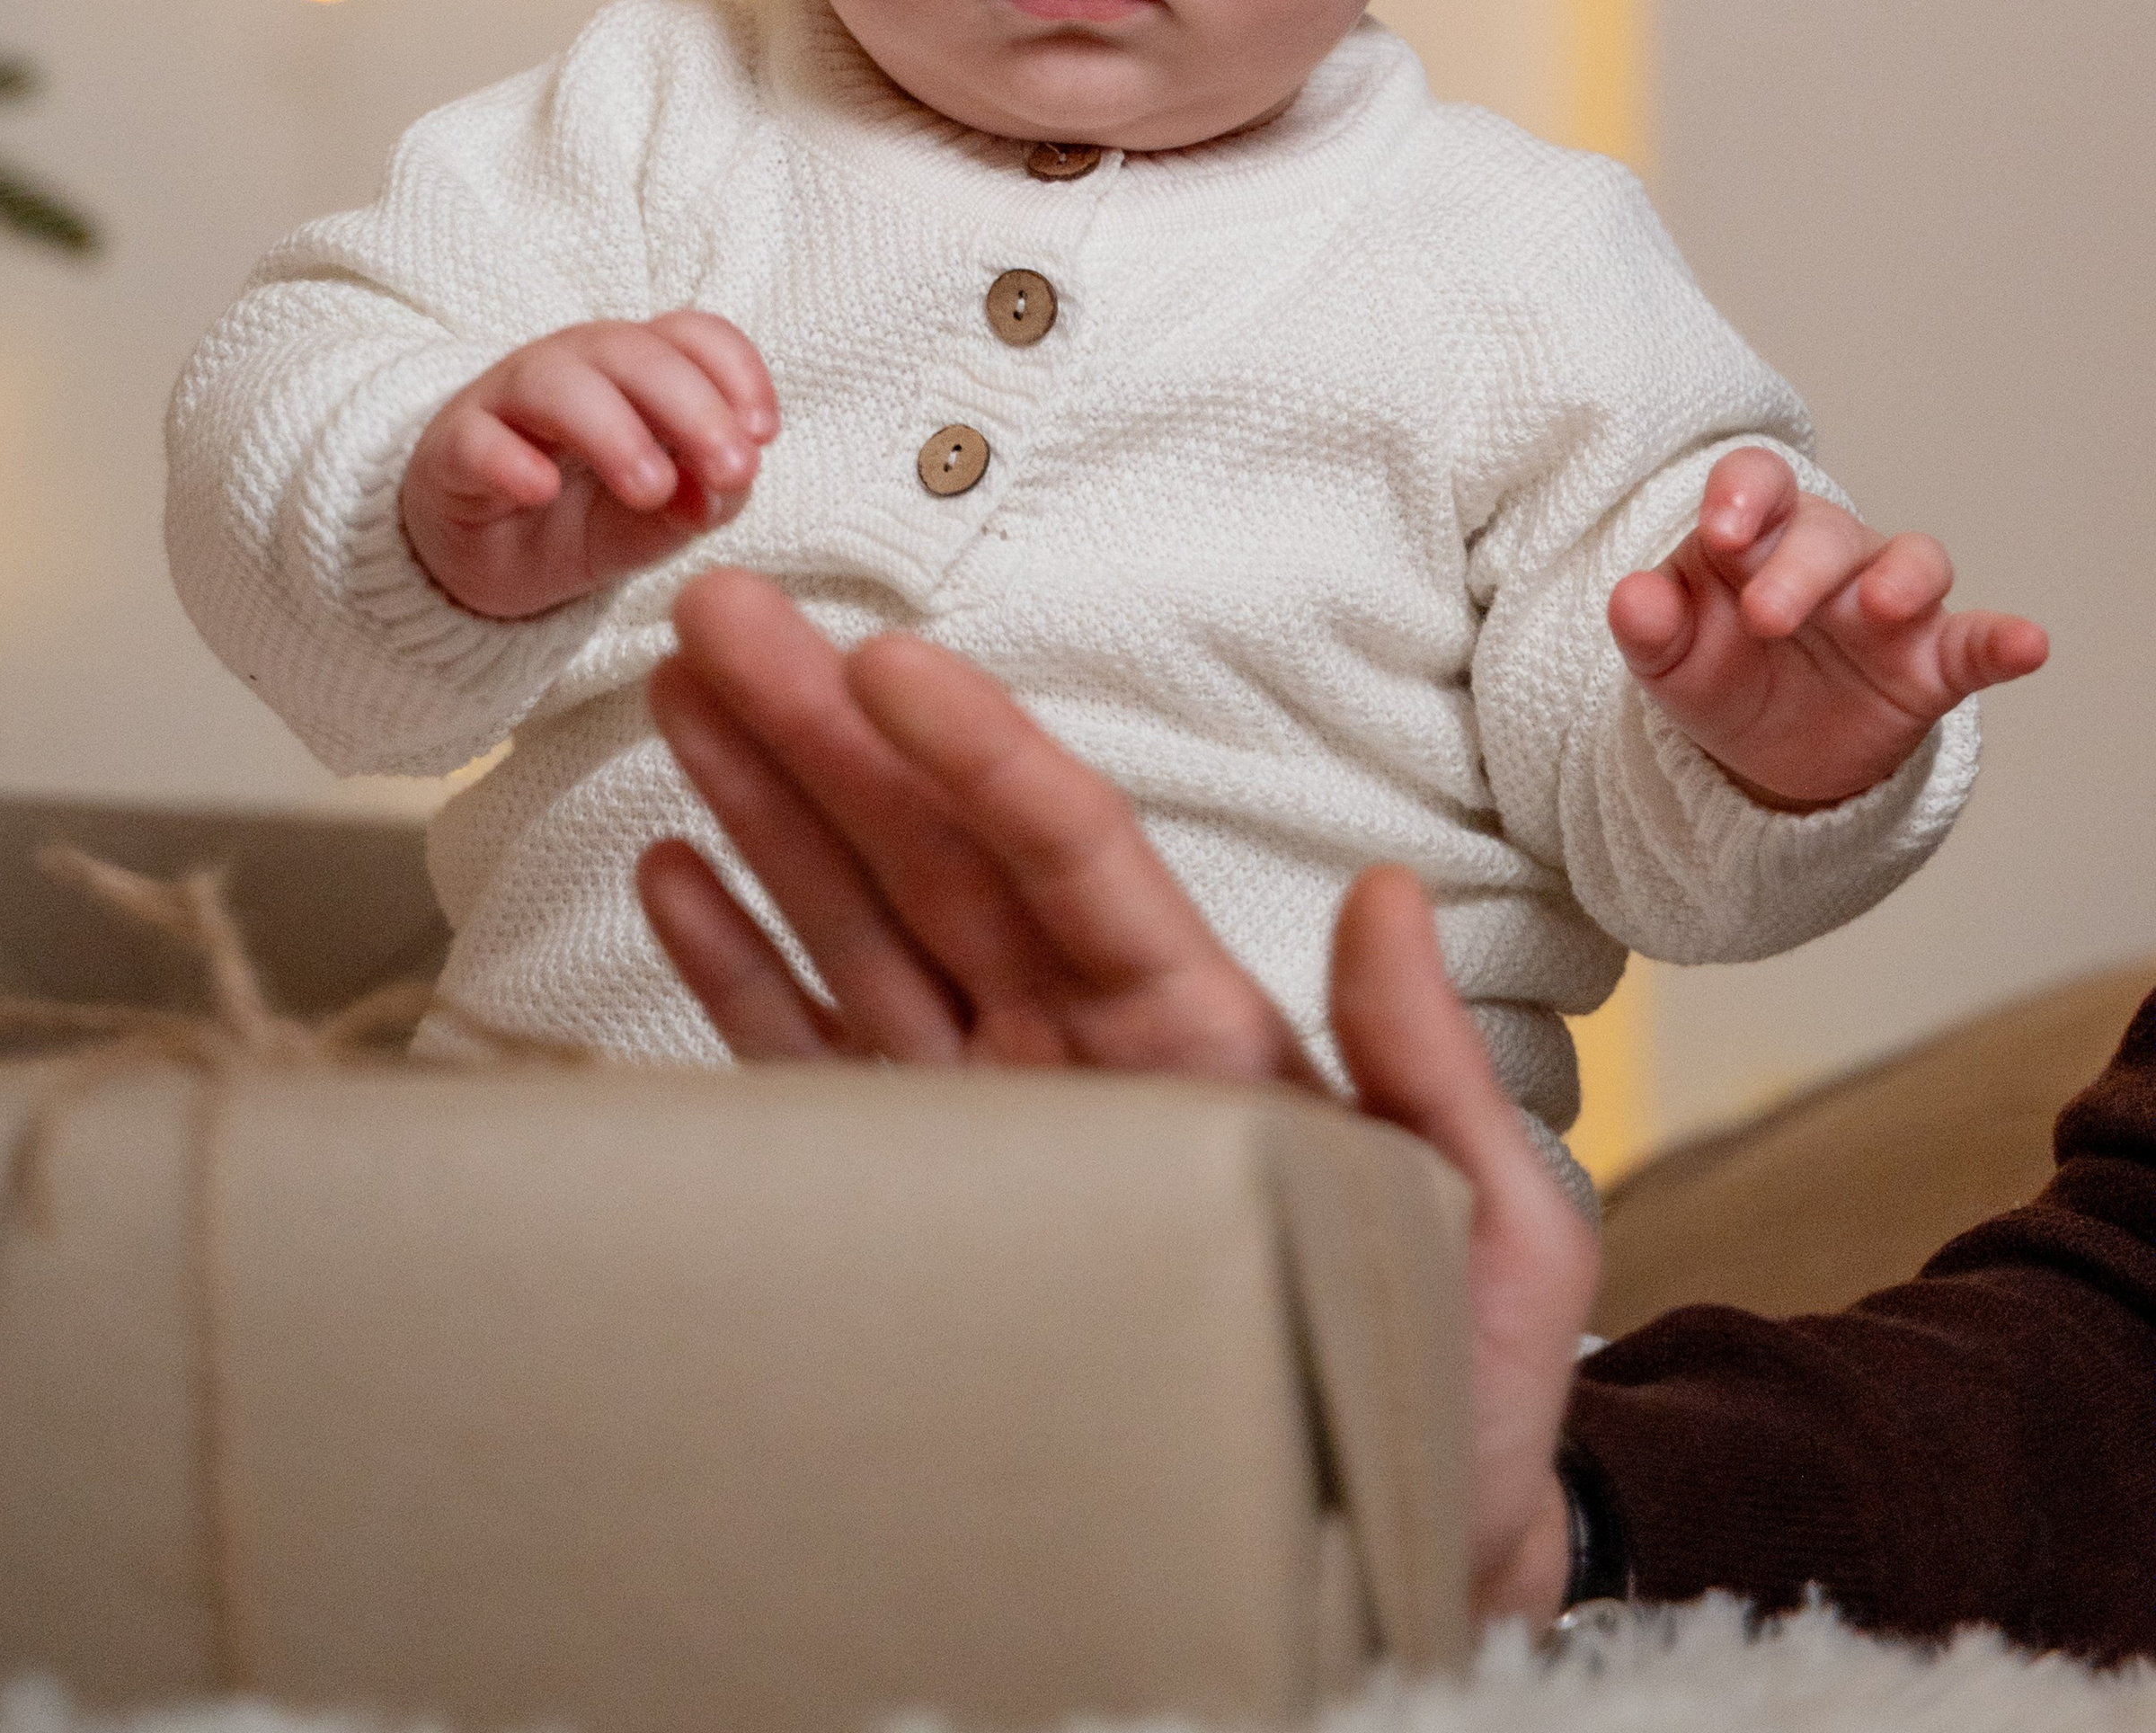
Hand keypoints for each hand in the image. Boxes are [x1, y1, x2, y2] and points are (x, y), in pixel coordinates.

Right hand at [398, 317, 776, 619]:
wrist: (487, 562)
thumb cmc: (583, 517)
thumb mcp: (659, 519)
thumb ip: (701, 501)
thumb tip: (724, 488)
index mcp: (635, 369)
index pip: (692, 334)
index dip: (737, 371)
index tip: (763, 434)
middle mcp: (574, 366)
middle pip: (634, 352)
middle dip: (694, 407)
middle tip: (732, 471)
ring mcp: (507, 401)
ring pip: (557, 382)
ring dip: (614, 430)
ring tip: (651, 488)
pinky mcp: (453, 449)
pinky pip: (474, 439)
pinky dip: (509, 459)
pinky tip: (540, 491)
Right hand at [637, 567, 1596, 1624]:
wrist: (1399, 1557)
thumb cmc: (1455, 1383)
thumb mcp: (1488, 1219)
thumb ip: (1424, 1060)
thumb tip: (1389, 899)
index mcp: (1204, 1027)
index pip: (1069, 852)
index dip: (975, 751)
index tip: (883, 657)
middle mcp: (1082, 1046)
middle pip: (932, 855)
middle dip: (823, 728)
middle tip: (724, 610)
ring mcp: (997, 1114)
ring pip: (857, 928)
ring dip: (768, 807)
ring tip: (685, 691)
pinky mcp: (929, 1204)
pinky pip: (817, 1064)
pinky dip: (741, 970)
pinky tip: (680, 871)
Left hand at [1608, 446, 2048, 810]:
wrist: (1765, 757)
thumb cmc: (1718, 673)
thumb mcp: (1667, 660)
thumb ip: (1648, 625)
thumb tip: (1632, 597)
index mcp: (1754, 535)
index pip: (1756, 480)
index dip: (1742, 493)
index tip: (1720, 533)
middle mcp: (1827, 555)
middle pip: (1825, 529)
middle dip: (1798, 568)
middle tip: (1767, 620)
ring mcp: (1886, 606)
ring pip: (1912, 560)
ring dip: (1900, 577)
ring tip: (1881, 607)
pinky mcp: (1930, 662)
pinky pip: (1975, 640)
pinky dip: (2003, 639)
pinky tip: (2028, 644)